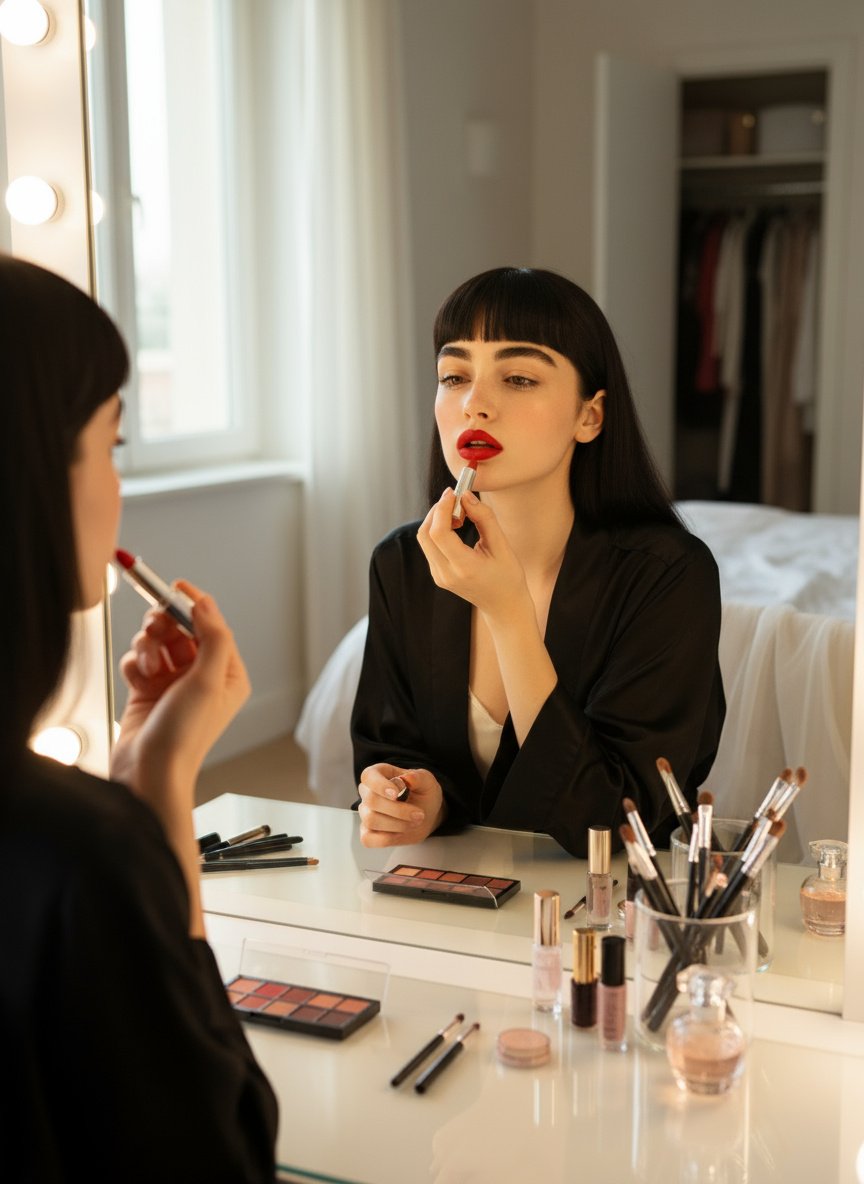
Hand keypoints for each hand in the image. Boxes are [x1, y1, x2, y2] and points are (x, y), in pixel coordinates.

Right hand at [110, 580, 249, 807]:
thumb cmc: (184, 735)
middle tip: (154, 626)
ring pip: (158, 642)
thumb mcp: (208, 681)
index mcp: (228, 674)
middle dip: (165, 626)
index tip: (174, 587)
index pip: (213, 626)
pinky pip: (140, 660)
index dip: (193, 604)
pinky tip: (137, 678)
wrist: (148, 772)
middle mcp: (204, 677)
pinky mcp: (148, 691)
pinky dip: (135, 664)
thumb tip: (206, 603)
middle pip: (182, 630)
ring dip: (148, 646)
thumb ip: (212, 637)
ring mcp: (175, 684)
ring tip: (148, 665)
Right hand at [356, 765, 445, 847]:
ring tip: (415, 822)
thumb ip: (419, 778)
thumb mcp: (427, 782)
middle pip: (371, 800)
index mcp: (379, 774)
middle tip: (419, 814)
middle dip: (398, 810)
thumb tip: (408, 778)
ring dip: (397, 824)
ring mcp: (366, 813)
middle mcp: (368, 792)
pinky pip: (368, 839)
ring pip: (371, 820)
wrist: (426, 815)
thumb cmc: (423, 794)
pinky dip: (386, 838)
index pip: (369, 776)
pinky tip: (400, 833)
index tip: (396, 794)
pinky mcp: (367, 833)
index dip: (380, 785)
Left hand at [416, 489, 530, 621]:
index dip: (442, 508)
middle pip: (425, 534)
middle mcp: (446, 574)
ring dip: (437, 519)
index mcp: (464, 568)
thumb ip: (484, 518)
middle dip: (437, 511)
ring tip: (459, 514)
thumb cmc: (508, 576)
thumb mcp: (502, 546)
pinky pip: (430, 547)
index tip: (453, 493)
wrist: (504, 606)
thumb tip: (466, 496)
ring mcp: (439, 577)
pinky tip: (456, 526)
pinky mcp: (438, 575)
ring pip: (424, 539)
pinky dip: (438, 530)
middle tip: (455, 499)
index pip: (439, 533)